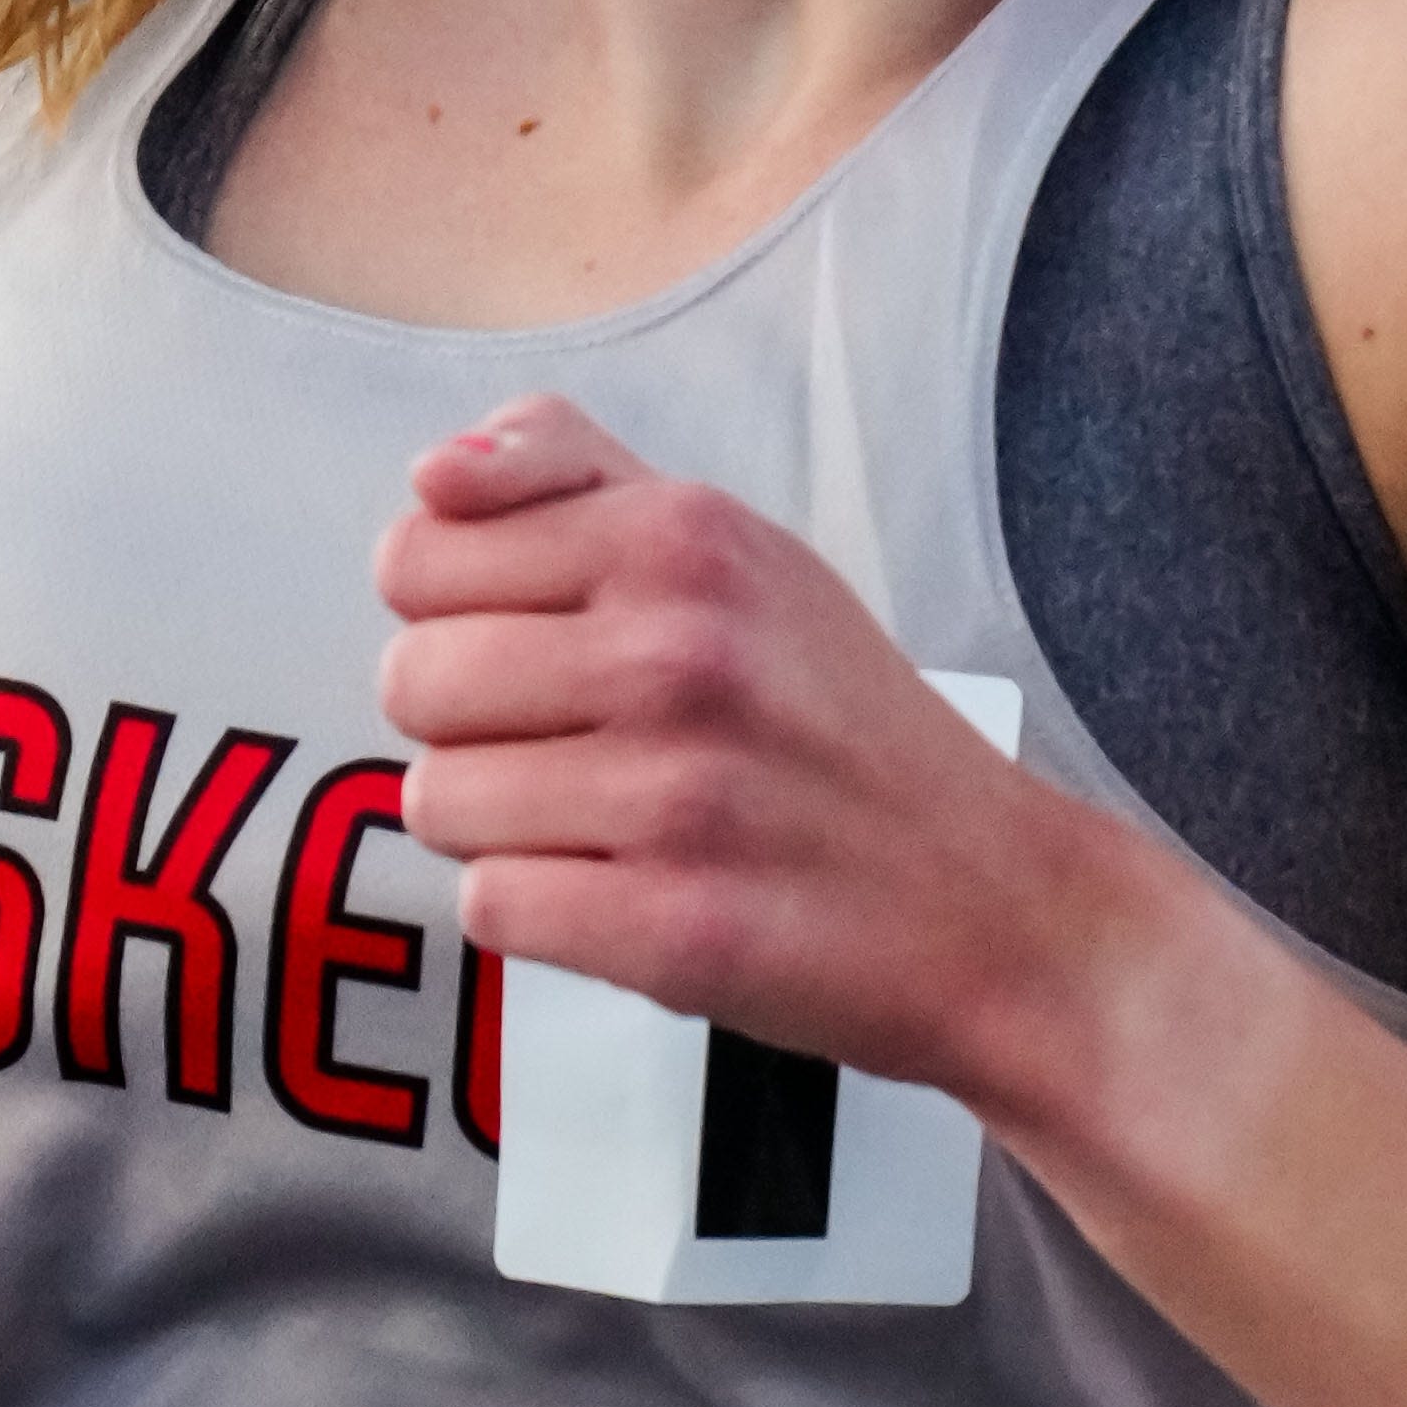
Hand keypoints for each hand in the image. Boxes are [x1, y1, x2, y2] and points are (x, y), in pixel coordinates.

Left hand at [373, 397, 1048, 1101]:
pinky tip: (628, 896)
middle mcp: (677, 652)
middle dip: (474, 728)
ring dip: (505, 829)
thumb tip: (430, 474)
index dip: (455, 614)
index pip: (413, 555)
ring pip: (436, 802)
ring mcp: (676, 797)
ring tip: (613, 829)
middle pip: (411, 684)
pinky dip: (542, 916)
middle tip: (583, 752)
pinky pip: (489, 908)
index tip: (537, 649)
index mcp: (680, 537)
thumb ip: (571, 476)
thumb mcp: (737, 549)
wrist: (995, 905)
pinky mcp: (672, 931)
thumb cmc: (839, 725)